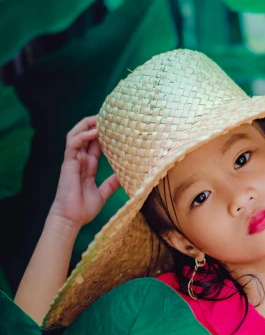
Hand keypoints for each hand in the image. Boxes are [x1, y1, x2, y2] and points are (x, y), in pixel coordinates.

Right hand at [49, 115, 119, 229]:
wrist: (72, 219)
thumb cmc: (84, 208)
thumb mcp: (103, 193)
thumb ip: (112, 183)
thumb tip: (126, 176)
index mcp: (89, 165)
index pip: (96, 143)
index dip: (104, 133)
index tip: (118, 125)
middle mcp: (80, 160)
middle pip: (86, 134)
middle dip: (96, 123)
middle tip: (111, 116)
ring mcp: (73, 160)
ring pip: (77, 134)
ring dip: (87, 124)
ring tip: (101, 117)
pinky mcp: (68, 163)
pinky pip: (73, 143)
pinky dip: (83, 135)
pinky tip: (95, 132)